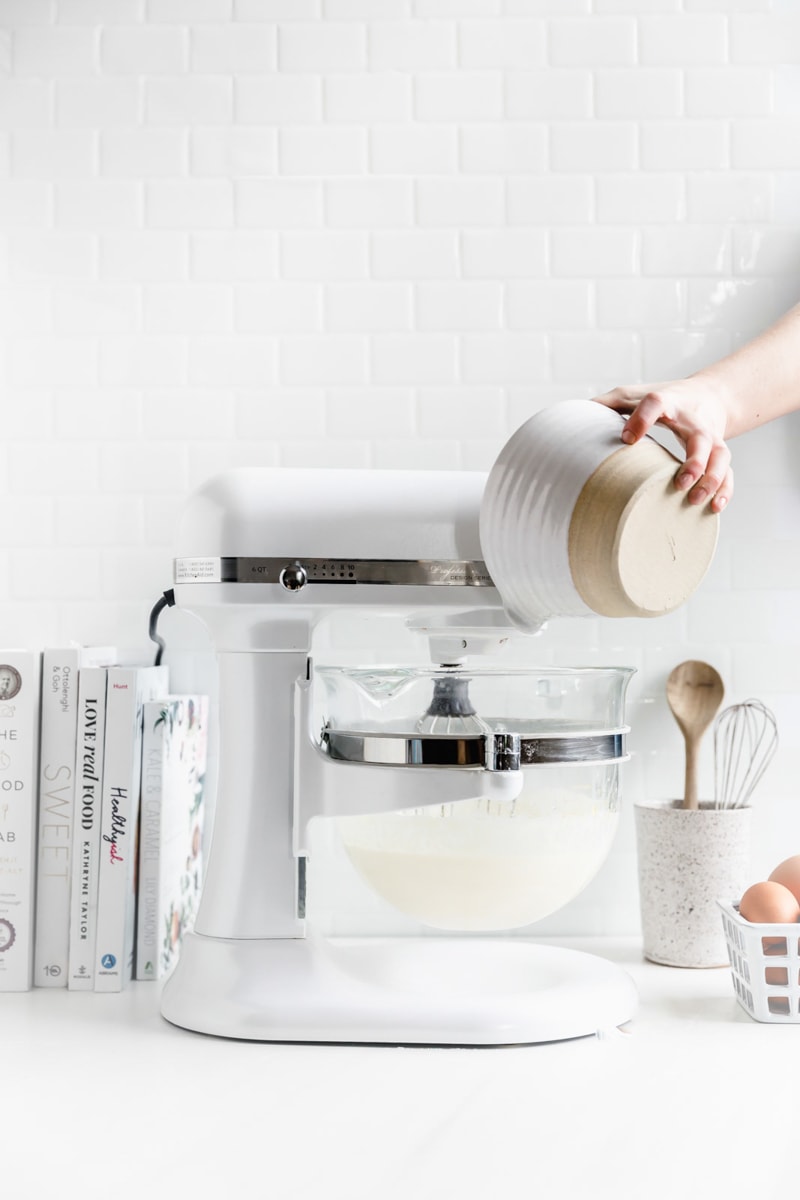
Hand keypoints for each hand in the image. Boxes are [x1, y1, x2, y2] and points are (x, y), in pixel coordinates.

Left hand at [593, 378, 732, 512]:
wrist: (710, 395)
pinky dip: (725, 489)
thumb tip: (571, 419)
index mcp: (669, 402)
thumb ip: (607, 404)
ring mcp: (711, 438)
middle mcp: (693, 421)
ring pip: (720, 456)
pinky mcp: (719, 453)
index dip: (643, 419)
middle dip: (694, 462)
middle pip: (701, 438)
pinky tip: (714, 508)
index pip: (657, 403)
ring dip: (712, 479)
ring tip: (695, 501)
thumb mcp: (633, 395)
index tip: (627, 439)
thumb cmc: (664, 399)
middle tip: (679, 483)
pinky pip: (728, 472)